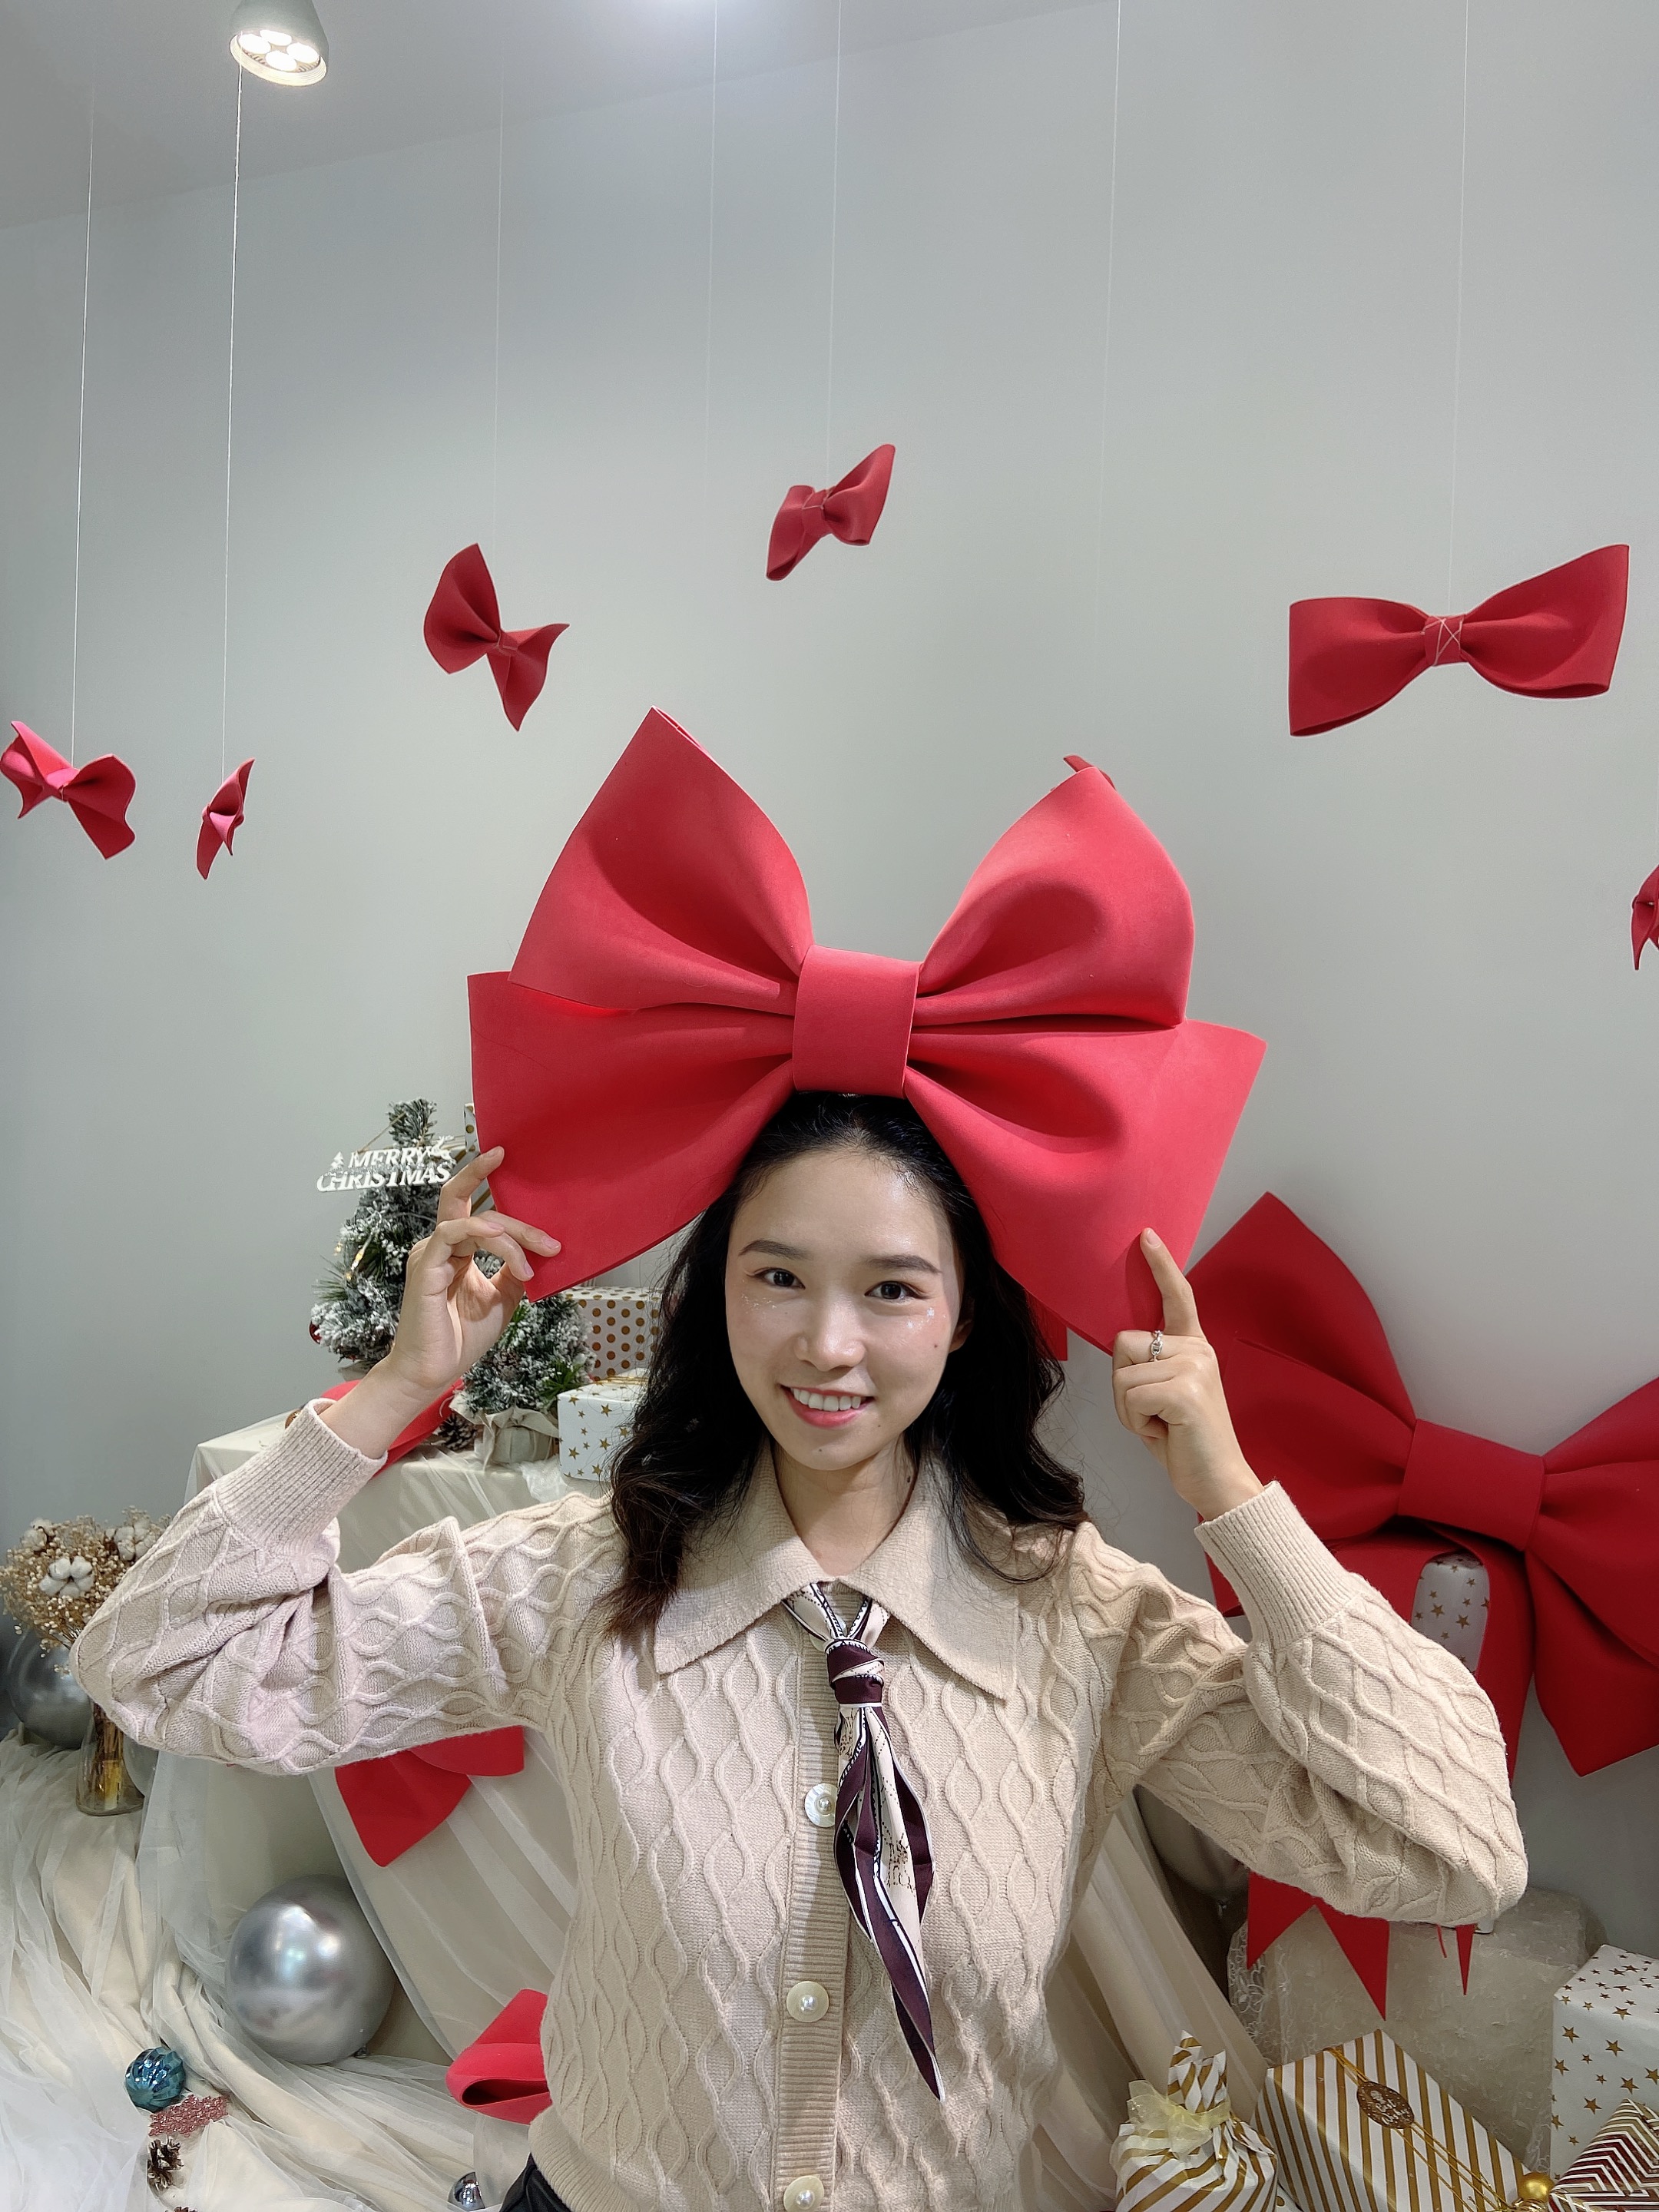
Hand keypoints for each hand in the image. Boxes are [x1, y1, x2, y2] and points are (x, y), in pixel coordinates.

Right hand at [320, 1148, 559, 1458]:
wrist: (434, 1371)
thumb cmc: (462, 1337)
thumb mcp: (502, 1297)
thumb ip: (514, 1270)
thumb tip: (538, 1251)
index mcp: (455, 1249)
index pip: (472, 1206)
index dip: (487, 1181)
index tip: (508, 1158)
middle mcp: (439, 1245)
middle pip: (461, 1197)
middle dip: (489, 1182)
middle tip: (529, 1197)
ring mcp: (430, 1254)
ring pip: (471, 1220)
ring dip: (510, 1234)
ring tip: (536, 1258)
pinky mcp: (425, 1268)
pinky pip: (452, 1234)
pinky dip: (484, 1235)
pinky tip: (504, 1245)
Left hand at [1111, 1229, 1262, 1520]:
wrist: (1219, 1481)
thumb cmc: (1186, 1441)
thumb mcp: (1166, 1395)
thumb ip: (1151, 1366)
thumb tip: (1122, 1346)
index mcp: (1194, 1347)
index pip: (1178, 1297)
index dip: (1161, 1265)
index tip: (1146, 1236)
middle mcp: (1197, 1349)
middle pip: (1122, 1343)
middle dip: (1123, 1385)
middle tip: (1154, 1414)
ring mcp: (1194, 1367)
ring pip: (1122, 1375)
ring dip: (1129, 1410)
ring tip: (1162, 1425)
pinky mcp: (1186, 1390)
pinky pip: (1130, 1397)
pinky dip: (1137, 1423)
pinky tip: (1165, 1432)